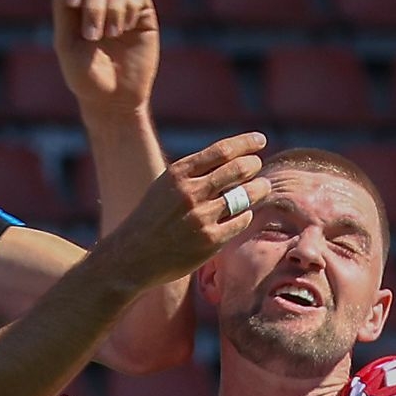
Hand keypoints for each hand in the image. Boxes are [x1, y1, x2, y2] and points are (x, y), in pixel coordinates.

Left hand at [52, 0, 158, 117]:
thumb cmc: (84, 76)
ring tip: (110, 35)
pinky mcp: (143, 15)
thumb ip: (62, 7)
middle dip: (93, 5)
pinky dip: (129, 9)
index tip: (72, 2)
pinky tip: (125, 29)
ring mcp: (122, 6)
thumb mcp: (66, 42)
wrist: (113, 100)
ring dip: (111, 9)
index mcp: (77, 3)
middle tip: (92, 35)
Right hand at [92, 133, 271, 287]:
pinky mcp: (210, 241)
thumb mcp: (166, 185)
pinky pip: (241, 220)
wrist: (132, 255)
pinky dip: (246, 214)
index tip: (260, 141)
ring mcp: (201, 217)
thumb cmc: (153, 217)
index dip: (246, 143)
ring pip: (245, 195)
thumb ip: (195, 172)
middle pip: (238, 170)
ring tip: (262, 187)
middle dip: (254, 165)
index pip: (222, 150)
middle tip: (257, 166)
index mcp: (178, 174)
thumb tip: (235, 157)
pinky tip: (242, 214)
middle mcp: (190, 193)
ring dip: (259, 189)